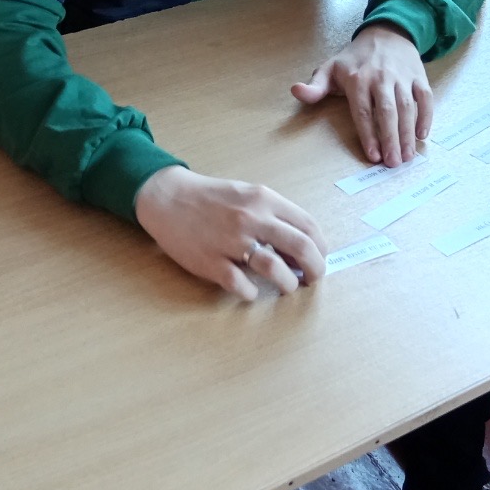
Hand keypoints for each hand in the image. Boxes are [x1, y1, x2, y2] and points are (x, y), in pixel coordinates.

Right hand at [133, 166, 328, 301]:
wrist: (168, 198)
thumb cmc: (212, 199)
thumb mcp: (248, 196)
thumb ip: (274, 216)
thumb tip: (301, 247)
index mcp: (263, 199)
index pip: (308, 225)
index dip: (321, 247)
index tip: (320, 258)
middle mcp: (251, 219)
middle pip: (300, 247)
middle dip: (315, 268)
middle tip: (313, 279)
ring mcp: (231, 242)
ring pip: (275, 269)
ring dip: (288, 283)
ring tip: (287, 286)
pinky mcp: (211, 263)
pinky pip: (242, 286)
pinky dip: (252, 293)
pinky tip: (251, 290)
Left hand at [290, 22, 432, 166]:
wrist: (386, 33)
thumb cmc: (355, 59)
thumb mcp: (330, 68)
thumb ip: (315, 86)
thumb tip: (296, 91)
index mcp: (358, 79)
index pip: (363, 111)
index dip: (368, 134)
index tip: (373, 155)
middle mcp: (381, 78)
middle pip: (387, 112)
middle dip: (391, 139)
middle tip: (393, 163)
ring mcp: (402, 77)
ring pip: (407, 107)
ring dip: (407, 133)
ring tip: (406, 156)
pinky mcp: (418, 77)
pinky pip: (425, 98)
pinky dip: (426, 117)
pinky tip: (421, 136)